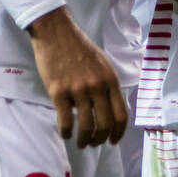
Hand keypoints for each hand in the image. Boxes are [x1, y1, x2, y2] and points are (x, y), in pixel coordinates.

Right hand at [30, 6, 127, 147]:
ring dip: (84, 140)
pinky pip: (65, 121)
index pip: (121, 115)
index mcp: (111, 80)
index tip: (113, 141)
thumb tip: (108, 109)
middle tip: (94, 143)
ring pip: (86, 126)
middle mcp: (97, 87)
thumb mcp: (103, 64)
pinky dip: (66, 133)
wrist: (56, 33)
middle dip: (100, 139)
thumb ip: (107, 86)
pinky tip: (66, 134)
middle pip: (105, 125)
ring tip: (81, 143)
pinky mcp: (59, 92)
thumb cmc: (80, 48)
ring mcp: (78, 90)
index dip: (118, 133)